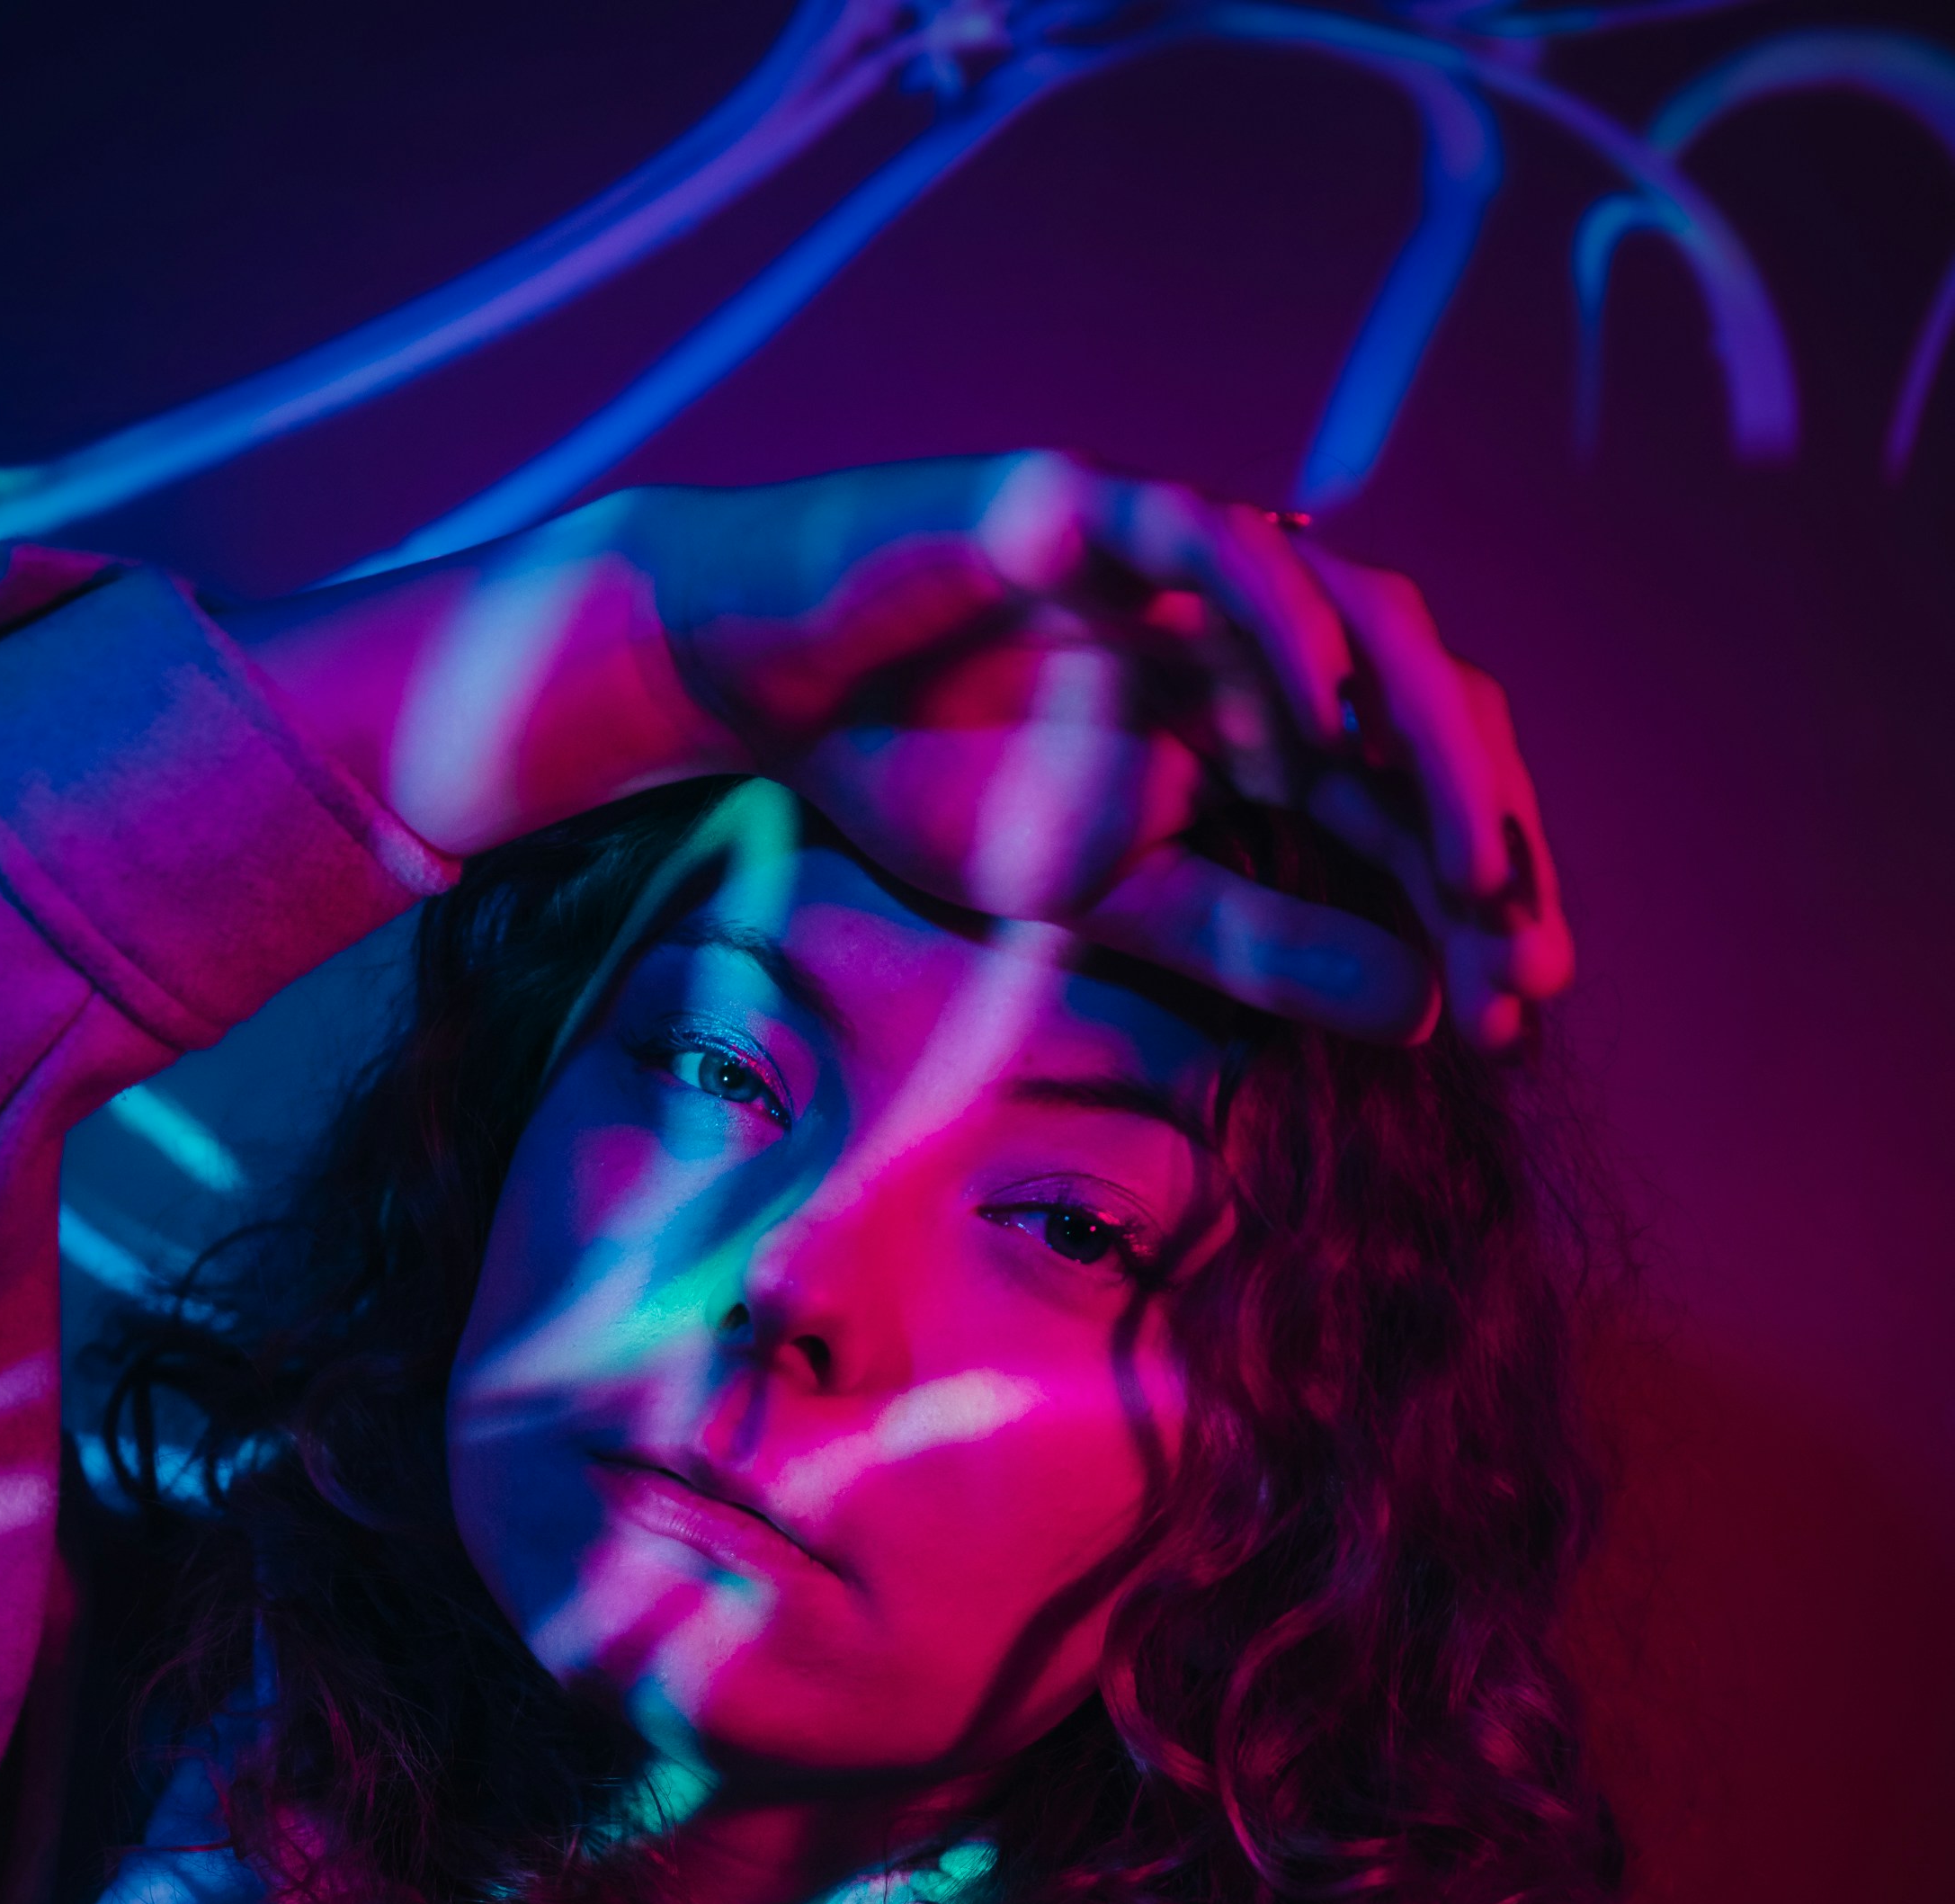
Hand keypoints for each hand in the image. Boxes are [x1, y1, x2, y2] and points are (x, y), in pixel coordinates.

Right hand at [623, 456, 1570, 1048]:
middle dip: (1489, 828)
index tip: (1518, 1011)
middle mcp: (1253, 630)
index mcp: (1265, 723)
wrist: (769, 684)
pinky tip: (1326, 715)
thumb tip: (1425, 1010)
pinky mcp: (1094, 499)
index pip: (1409, 803)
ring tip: (1471, 859)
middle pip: (1424, 705)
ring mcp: (1186, 554)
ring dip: (1427, 735)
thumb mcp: (1112, 903)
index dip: (1475, 899)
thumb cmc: (930, 779)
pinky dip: (1280, 622)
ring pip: (1359, 608)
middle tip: (1527, 951)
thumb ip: (1260, 950)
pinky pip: (1214, 540)